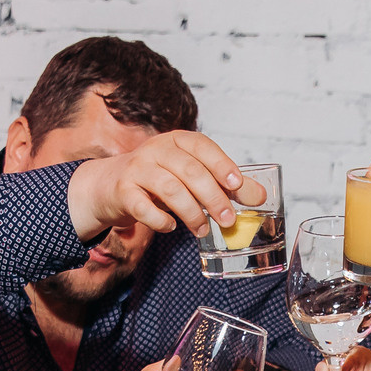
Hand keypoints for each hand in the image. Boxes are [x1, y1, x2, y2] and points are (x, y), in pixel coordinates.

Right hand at [66, 131, 263, 241]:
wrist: (110, 185)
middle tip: (227, 220)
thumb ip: (225, 185)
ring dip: (191, 213)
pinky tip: (170, 227)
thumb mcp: (192, 176)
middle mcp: (156, 149)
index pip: (203, 146)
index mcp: (177, 140)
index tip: (237, 186)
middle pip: (190, 171)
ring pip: (170, 189)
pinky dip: (161, 221)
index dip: (222, 165)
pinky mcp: (123, 191)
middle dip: (213, 197)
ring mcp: (137, 169)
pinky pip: (144, 208)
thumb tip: (260, 196)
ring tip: (202, 229)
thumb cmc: (159, 179)